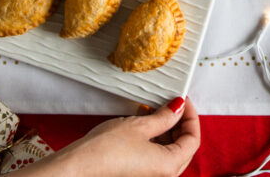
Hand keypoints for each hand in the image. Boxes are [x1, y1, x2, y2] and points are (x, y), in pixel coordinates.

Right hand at [19, 97, 200, 176]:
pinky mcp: (137, 174)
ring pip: (168, 151)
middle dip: (179, 123)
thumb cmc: (103, 152)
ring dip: (165, 130)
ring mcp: (149, 175)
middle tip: (171, 103)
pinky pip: (154, 156)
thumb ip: (165, 117)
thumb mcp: (140, 126)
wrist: (76, 169)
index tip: (183, 100)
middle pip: (183, 146)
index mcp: (169, 166)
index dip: (191, 116)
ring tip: (154, 110)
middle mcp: (163, 175)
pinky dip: (153, 139)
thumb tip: (178, 107)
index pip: (193, 139)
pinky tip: (143, 122)